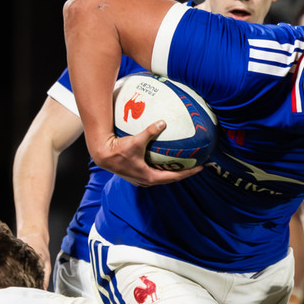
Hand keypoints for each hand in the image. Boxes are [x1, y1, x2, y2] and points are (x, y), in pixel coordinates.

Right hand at [88, 121, 205, 187]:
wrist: (103, 156)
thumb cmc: (118, 150)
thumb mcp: (136, 141)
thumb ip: (149, 132)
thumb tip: (163, 122)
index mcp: (150, 176)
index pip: (174, 177)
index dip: (188, 172)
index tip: (200, 167)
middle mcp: (147, 180)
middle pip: (170, 179)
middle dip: (183, 173)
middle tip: (195, 165)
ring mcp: (141, 179)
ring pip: (162, 178)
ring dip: (172, 172)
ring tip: (182, 164)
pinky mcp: (136, 175)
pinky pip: (154, 173)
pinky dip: (162, 168)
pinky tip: (164, 160)